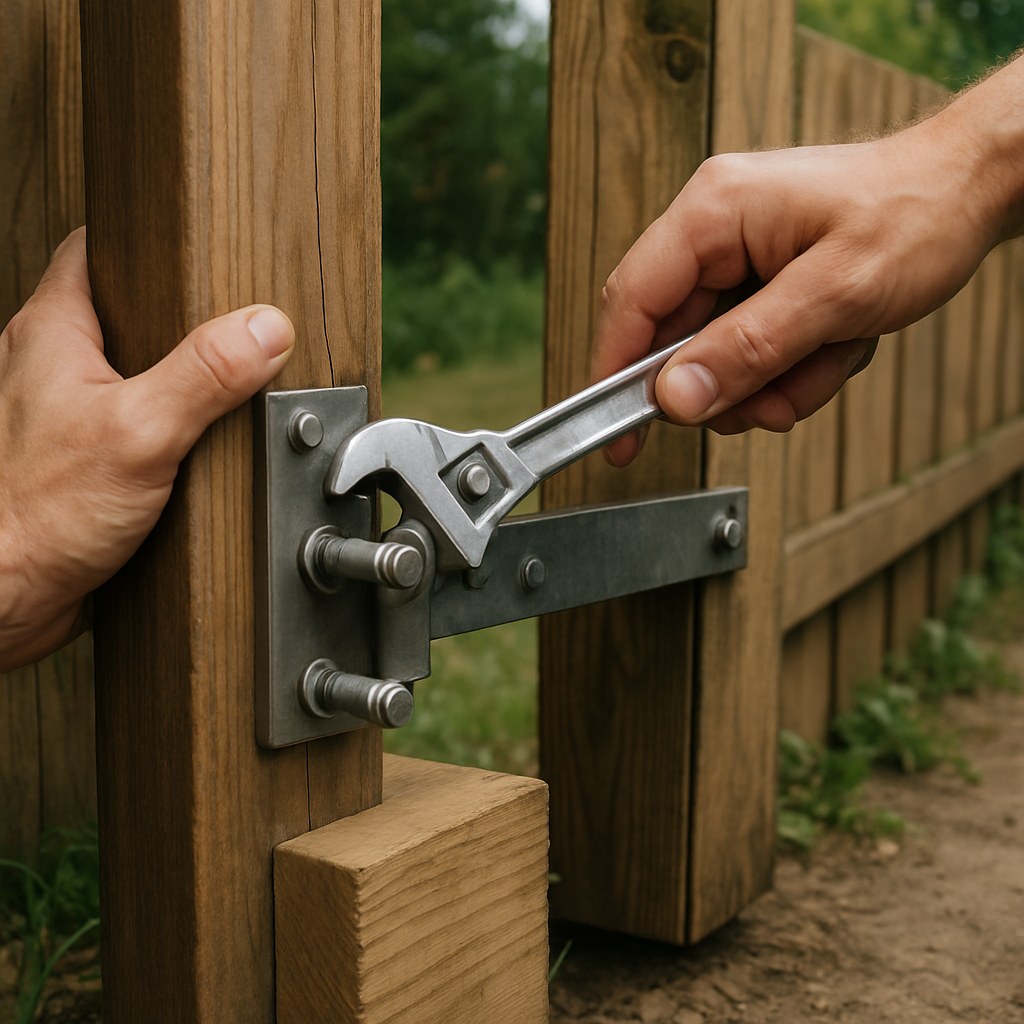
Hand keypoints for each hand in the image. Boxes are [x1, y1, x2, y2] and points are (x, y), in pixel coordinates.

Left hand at [0, 228, 294, 670]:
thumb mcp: (140, 431)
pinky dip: (166, 428)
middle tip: (233, 321)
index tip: (192, 239)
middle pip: (119, 312)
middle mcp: (49, 368)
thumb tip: (267, 328)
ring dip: (175, 379)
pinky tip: (199, 449)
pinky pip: (131, 426)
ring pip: (126, 373)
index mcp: (51, 334)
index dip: (142, 239)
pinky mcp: (80, 465)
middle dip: (178, 316)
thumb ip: (206, 374)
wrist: (5, 598)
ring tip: (229, 384)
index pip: (91, 251)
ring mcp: (62, 417)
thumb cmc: (38, 514)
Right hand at [594, 55, 1023, 464]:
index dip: (615, 373)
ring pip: (714, 353)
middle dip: (726, 385)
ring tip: (824, 362)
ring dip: (768, 380)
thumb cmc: (917, 212)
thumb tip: (675, 397)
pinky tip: (831, 348)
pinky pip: (747, 347)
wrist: (971, 189)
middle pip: (673, 338)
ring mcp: (735, 255)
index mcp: (715, 210)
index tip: (617, 436)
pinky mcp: (757, 277)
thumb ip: (749, 348)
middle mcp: (714, 228)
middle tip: (771, 403)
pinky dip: (789, 367)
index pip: (632, 300)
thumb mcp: (836, 293)